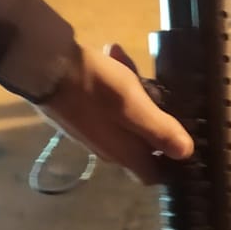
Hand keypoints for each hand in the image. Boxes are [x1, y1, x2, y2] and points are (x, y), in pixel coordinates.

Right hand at [40, 43, 193, 184]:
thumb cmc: (94, 86)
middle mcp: (108, 149)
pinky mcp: (80, 114)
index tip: (185, 143)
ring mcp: (92, 132)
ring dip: (135, 94)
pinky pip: (107, 104)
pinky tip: (112, 54)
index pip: (152, 176)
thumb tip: (186, 154)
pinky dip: (115, 84)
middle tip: (160, 89)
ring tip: (129, 63)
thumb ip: (160, 130)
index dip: (171, 166)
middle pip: (142, 144)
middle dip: (155, 118)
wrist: (44, 67)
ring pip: (126, 118)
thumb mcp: (134, 105)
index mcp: (123, 153)